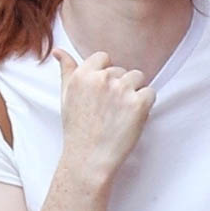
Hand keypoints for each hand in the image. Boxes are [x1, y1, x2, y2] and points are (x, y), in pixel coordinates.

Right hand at [52, 49, 155, 179]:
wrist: (88, 159)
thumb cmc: (78, 129)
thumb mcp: (66, 97)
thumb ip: (66, 71)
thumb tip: (58, 51)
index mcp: (82, 75)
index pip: (103, 57)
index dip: (106, 74)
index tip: (103, 92)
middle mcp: (102, 79)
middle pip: (122, 70)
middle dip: (120, 86)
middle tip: (109, 110)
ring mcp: (122, 90)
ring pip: (138, 78)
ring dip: (134, 92)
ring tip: (120, 113)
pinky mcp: (139, 103)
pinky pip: (150, 92)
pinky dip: (146, 105)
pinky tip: (131, 118)